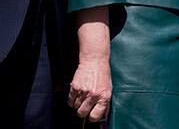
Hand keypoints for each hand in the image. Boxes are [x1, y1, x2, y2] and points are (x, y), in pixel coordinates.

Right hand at [70, 6, 110, 122]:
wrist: (94, 60)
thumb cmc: (103, 74)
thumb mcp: (108, 89)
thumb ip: (105, 103)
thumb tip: (103, 115)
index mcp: (103, 96)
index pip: (95, 116)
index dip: (93, 117)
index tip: (92, 115)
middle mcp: (93, 95)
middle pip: (83, 113)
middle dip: (83, 113)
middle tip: (85, 108)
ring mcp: (83, 91)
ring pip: (76, 108)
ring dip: (78, 106)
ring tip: (82, 99)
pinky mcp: (75, 87)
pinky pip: (70, 101)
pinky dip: (72, 101)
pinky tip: (77, 96)